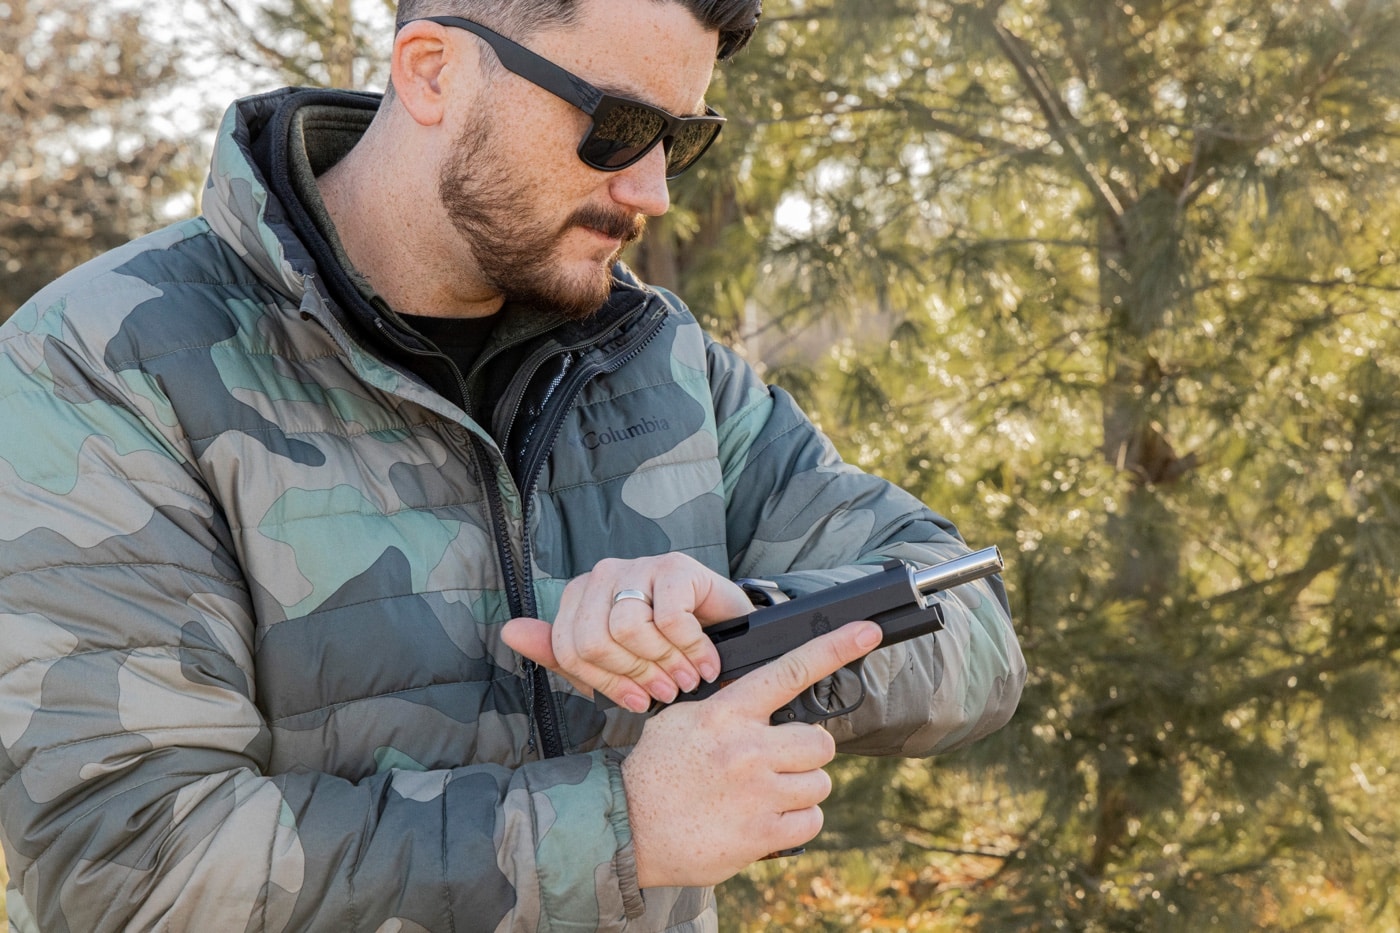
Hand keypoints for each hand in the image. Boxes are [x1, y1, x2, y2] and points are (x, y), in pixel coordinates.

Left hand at [500, 553, 754, 712]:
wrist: (728, 628)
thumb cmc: (666, 648)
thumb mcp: (611, 662)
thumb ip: (560, 653)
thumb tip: (508, 632)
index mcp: (580, 597)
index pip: (570, 651)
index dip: (605, 685)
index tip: (637, 701)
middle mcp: (604, 575)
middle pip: (595, 641)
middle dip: (635, 675)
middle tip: (666, 690)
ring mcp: (640, 565)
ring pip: (630, 629)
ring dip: (665, 664)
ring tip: (687, 677)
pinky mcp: (676, 566)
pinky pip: (669, 619)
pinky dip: (691, 649)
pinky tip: (705, 660)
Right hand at [622, 619, 883, 888]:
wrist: (626, 826)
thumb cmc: (655, 770)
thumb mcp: (682, 718)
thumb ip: (727, 704)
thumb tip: (766, 691)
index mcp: (728, 713)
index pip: (789, 671)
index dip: (834, 648)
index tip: (867, 633)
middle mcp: (747, 748)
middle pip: (820, 741)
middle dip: (806, 753)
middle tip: (778, 762)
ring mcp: (757, 793)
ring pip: (819, 783)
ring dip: (800, 790)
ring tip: (765, 795)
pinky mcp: (761, 834)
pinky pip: (811, 821)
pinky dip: (796, 823)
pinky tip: (767, 820)